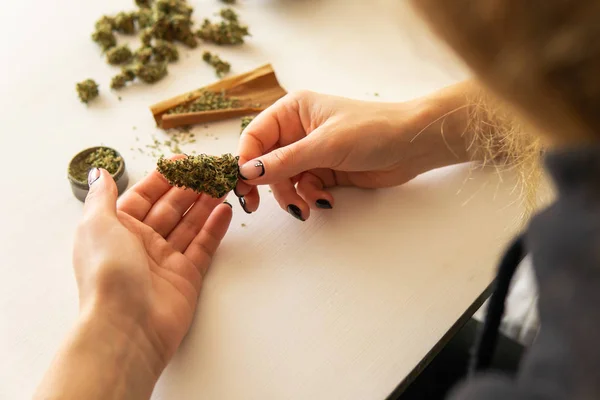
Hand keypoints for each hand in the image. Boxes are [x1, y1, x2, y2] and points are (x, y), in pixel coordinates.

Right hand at [235, 85, 471, 220]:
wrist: (413, 146)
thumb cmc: (372, 131)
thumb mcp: (325, 145)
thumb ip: (285, 161)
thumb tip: (247, 173)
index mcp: (292, 111)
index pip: (255, 137)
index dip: (245, 162)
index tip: (243, 187)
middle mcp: (297, 130)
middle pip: (266, 163)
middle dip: (270, 185)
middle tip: (262, 208)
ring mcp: (311, 152)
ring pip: (284, 180)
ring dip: (292, 195)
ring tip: (308, 206)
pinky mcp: (325, 171)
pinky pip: (304, 188)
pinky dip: (310, 197)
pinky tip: (326, 200)